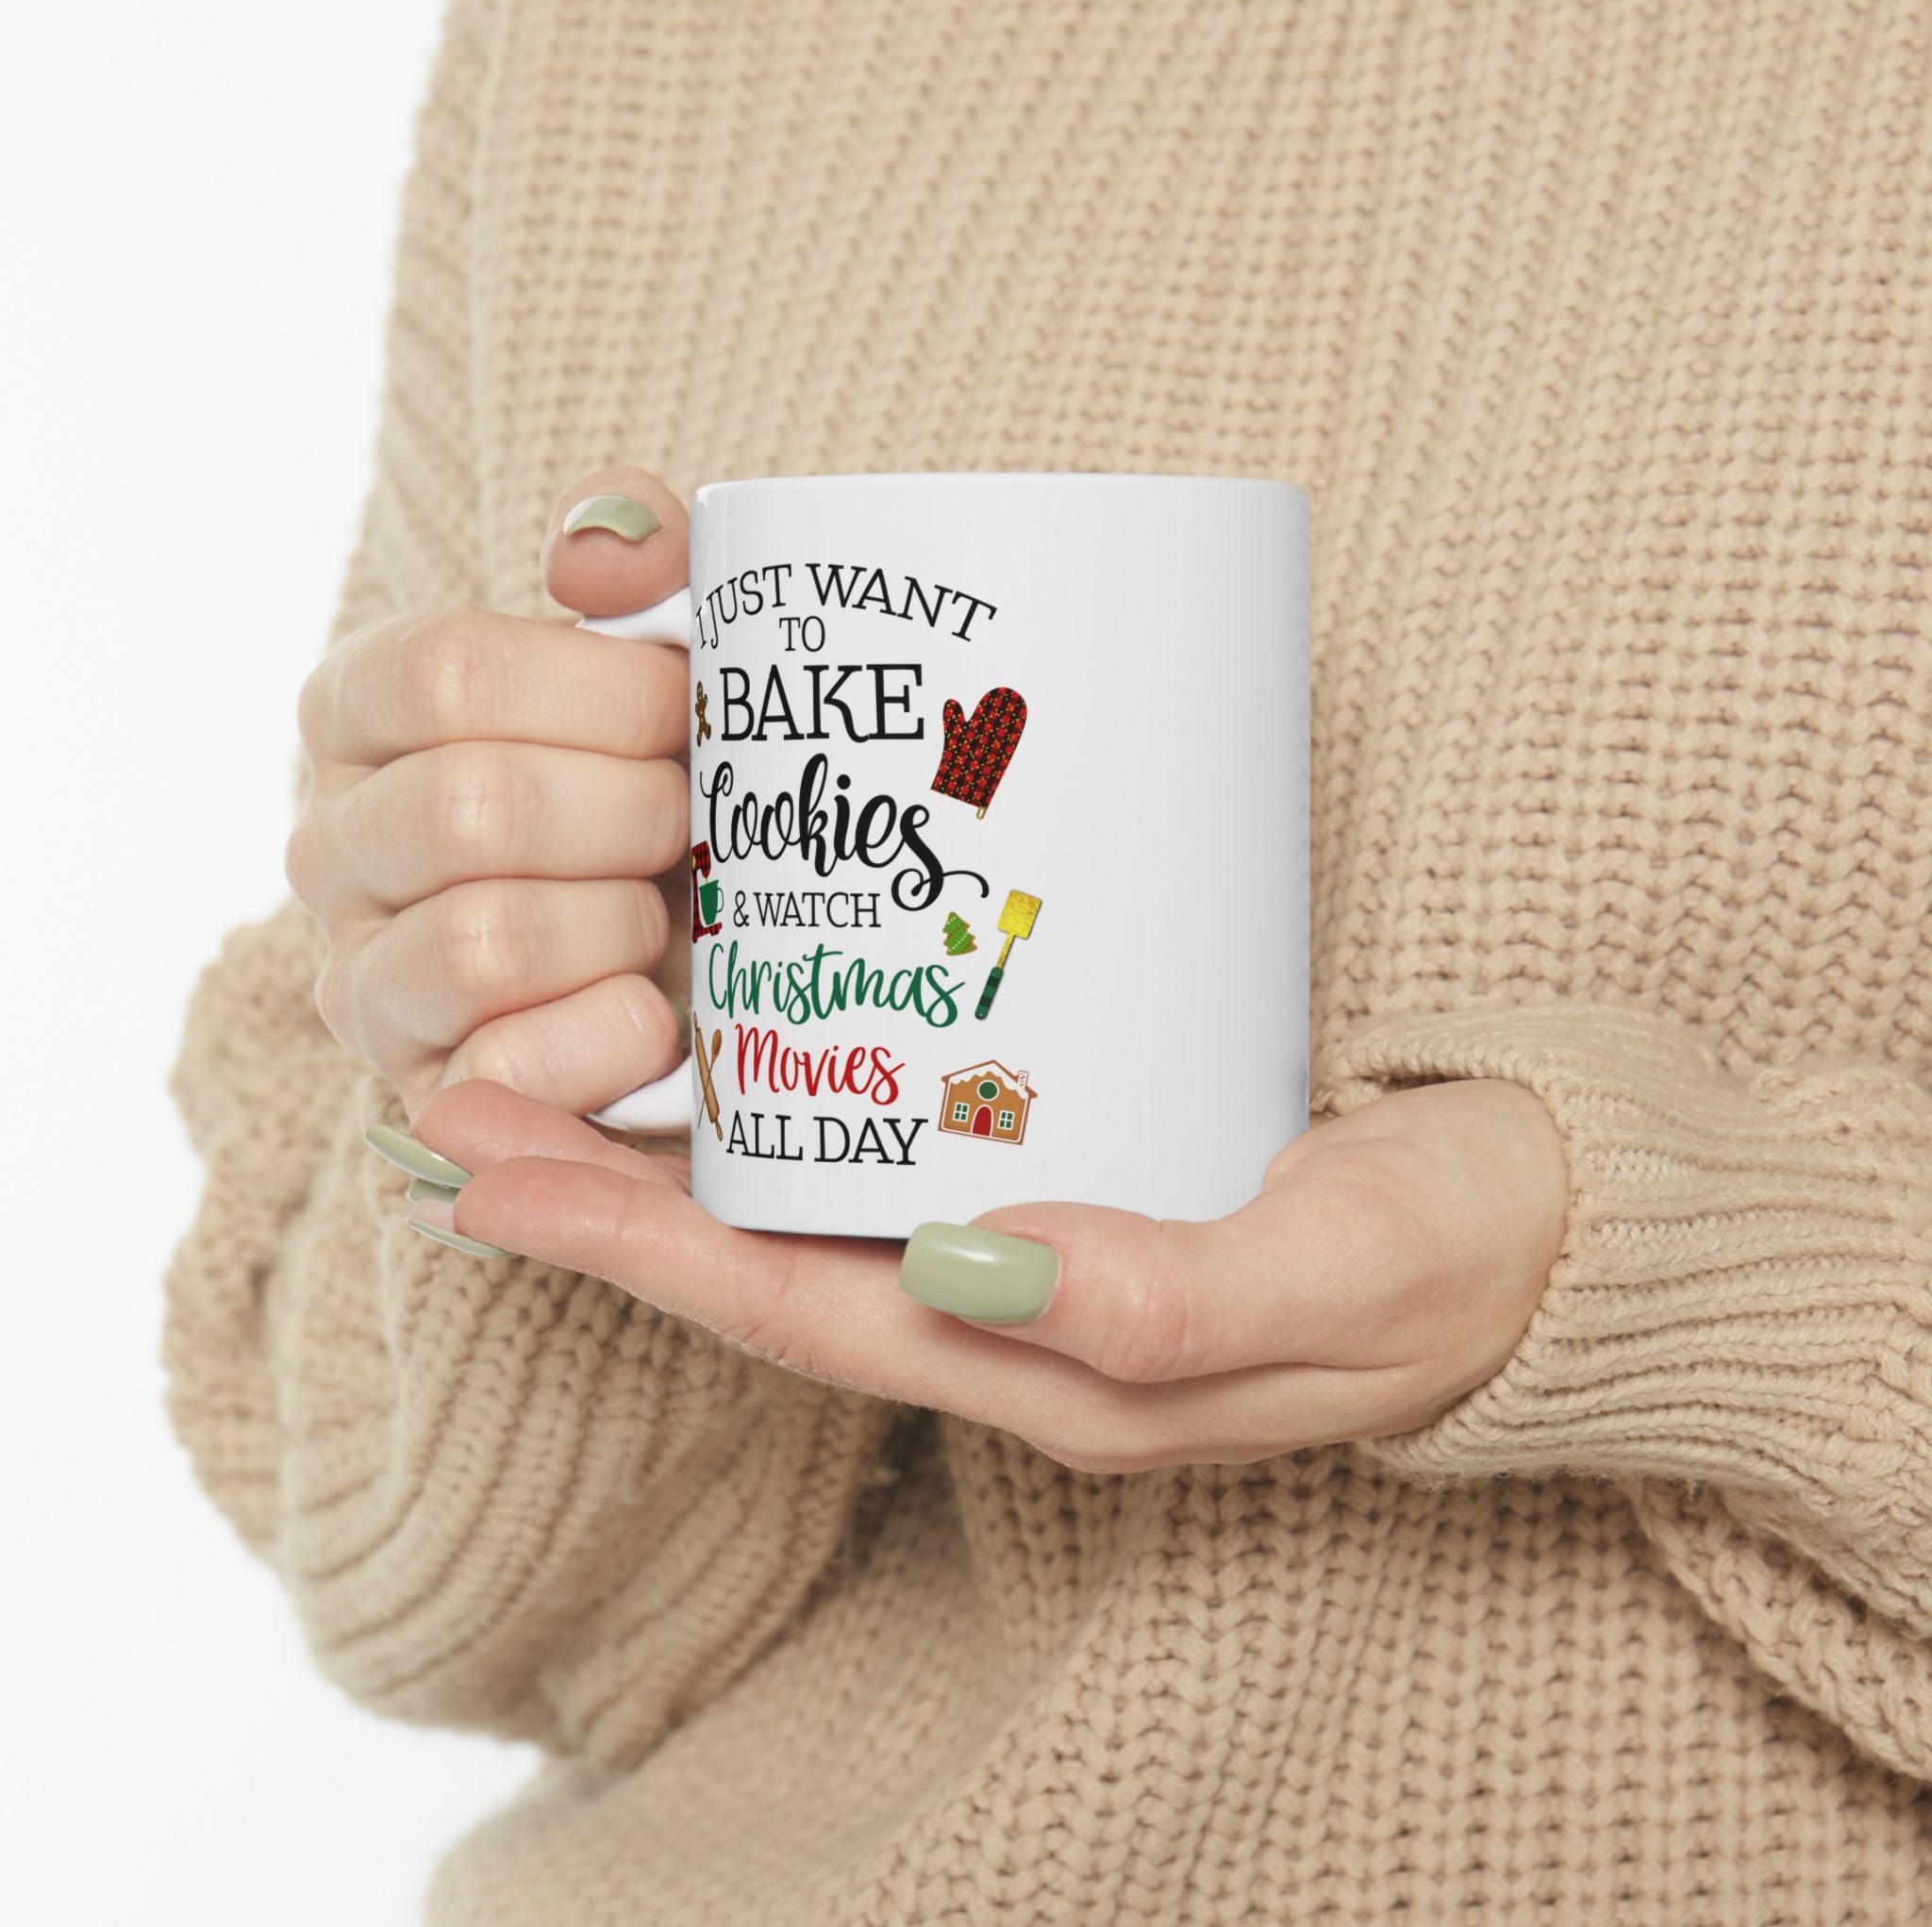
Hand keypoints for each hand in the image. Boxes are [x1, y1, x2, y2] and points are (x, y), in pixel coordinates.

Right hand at [288, 468, 692, 1118]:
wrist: (700, 947)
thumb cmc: (667, 779)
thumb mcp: (663, 650)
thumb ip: (637, 558)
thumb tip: (595, 555)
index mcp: (362, 711)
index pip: (445, 673)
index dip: (600, 692)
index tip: (685, 708)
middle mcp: (330, 845)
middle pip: (472, 810)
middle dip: (632, 814)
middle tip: (694, 821)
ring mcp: (365, 981)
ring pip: (484, 942)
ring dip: (622, 925)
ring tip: (668, 914)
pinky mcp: (426, 1095)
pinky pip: (508, 1070)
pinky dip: (612, 1036)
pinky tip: (657, 1010)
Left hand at [397, 1075, 1568, 1470]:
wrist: (1559, 1227)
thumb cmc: (1458, 1253)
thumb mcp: (1338, 1273)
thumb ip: (1164, 1295)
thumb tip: (969, 1268)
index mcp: (1054, 1370)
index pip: (796, 1311)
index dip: (632, 1246)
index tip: (485, 1169)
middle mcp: (1020, 1320)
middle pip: (770, 1262)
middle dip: (607, 1193)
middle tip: (461, 1094)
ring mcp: (1043, 1253)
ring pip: (822, 1207)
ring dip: (682, 1145)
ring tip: (559, 1052)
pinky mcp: (1085, 1172)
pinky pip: (906, 1153)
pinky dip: (804, 1104)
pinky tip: (761, 1029)